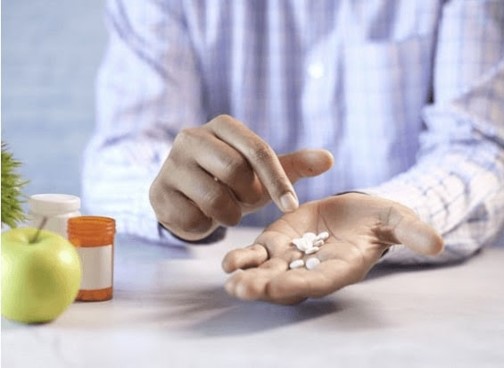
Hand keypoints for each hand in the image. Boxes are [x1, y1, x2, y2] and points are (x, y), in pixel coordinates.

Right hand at [149, 115, 333, 240]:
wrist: (188, 197)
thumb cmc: (232, 181)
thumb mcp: (263, 173)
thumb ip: (294, 165)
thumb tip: (329, 158)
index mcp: (222, 125)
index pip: (258, 150)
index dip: (278, 181)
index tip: (292, 206)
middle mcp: (192, 136)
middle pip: (235, 172)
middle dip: (248, 196)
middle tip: (244, 201)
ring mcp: (170, 163)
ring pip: (214, 199)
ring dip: (229, 214)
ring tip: (225, 209)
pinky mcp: (158, 192)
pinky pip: (193, 218)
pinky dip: (206, 226)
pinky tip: (201, 215)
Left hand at [222, 193, 443, 303]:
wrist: (356, 212)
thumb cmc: (380, 219)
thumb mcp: (397, 219)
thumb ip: (411, 232)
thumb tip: (438, 243)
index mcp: (340, 268)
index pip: (320, 282)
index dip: (302, 285)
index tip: (283, 287)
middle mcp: (312, 270)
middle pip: (286, 284)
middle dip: (266, 288)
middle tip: (243, 289)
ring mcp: (292, 258)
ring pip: (266, 273)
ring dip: (248, 277)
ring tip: (231, 279)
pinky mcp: (277, 242)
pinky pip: (257, 255)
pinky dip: (243, 259)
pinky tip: (228, 261)